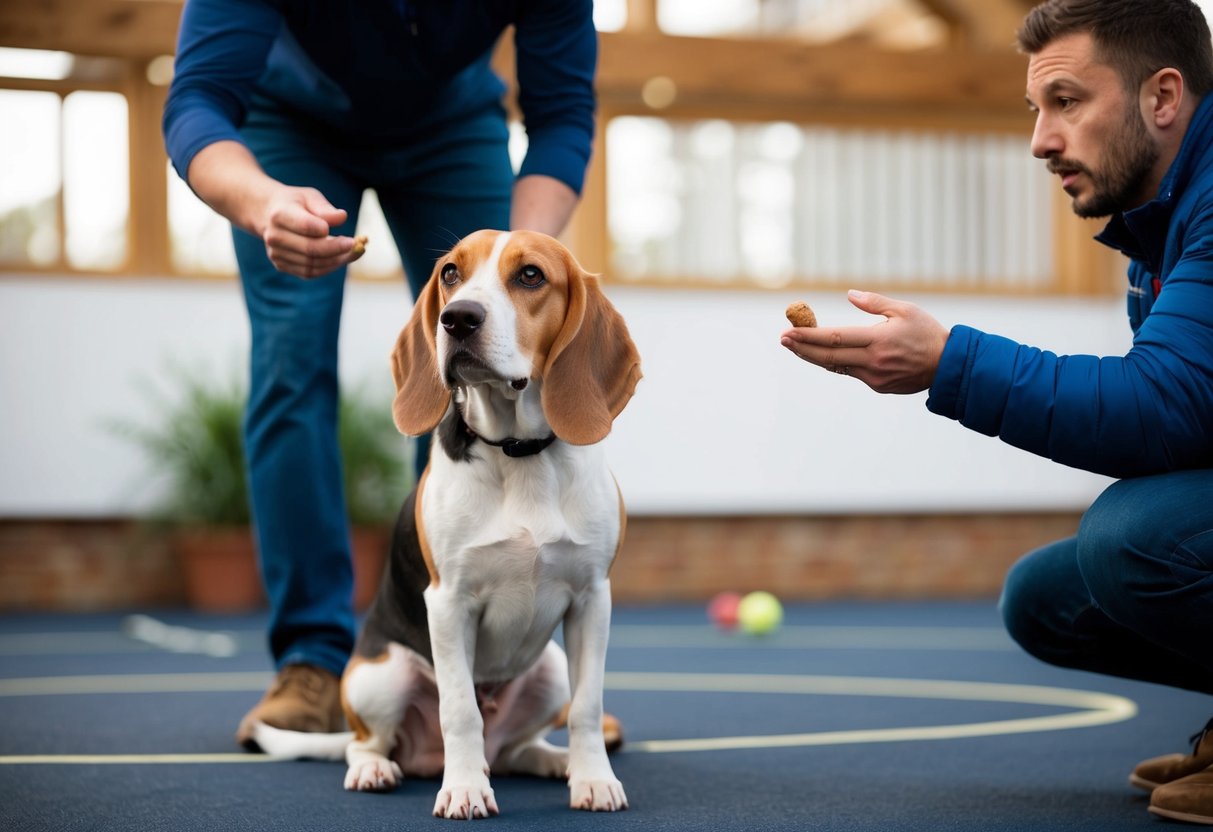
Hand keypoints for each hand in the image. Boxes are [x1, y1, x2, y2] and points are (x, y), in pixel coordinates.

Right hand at [185, 141, 364, 279]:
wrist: (267, 213)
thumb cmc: (295, 203)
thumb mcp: (309, 196)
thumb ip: (325, 208)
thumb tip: (342, 217)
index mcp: (280, 214)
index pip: (306, 225)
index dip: (327, 231)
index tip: (349, 235)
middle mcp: (274, 235)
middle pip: (310, 249)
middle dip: (337, 250)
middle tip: (357, 246)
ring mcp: (276, 253)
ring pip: (311, 264)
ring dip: (336, 261)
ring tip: (354, 252)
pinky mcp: (281, 265)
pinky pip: (309, 272)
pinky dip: (328, 267)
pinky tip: (341, 259)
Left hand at [779, 290, 948, 393]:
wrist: (948, 366)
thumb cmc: (926, 332)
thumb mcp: (904, 310)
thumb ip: (874, 302)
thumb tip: (849, 295)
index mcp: (878, 340)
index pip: (834, 338)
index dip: (808, 336)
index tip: (788, 332)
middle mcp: (872, 361)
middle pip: (827, 357)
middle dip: (802, 348)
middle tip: (783, 339)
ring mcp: (874, 377)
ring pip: (836, 367)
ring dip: (814, 356)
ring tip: (795, 345)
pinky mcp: (878, 386)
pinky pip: (851, 372)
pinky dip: (836, 362)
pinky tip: (824, 354)